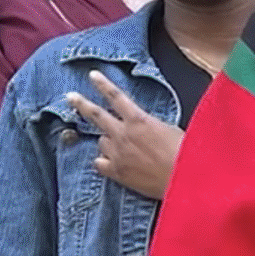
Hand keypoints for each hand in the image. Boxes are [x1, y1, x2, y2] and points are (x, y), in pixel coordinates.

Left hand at [71, 73, 183, 199]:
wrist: (184, 180)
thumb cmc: (184, 153)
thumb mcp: (169, 129)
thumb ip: (149, 124)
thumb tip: (142, 125)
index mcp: (139, 120)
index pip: (116, 96)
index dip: (103, 84)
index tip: (92, 75)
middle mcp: (123, 134)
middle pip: (96, 115)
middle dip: (81, 104)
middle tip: (70, 96)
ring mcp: (117, 154)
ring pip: (101, 142)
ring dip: (108, 141)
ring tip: (121, 146)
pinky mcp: (117, 172)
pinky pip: (100, 163)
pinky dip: (104, 162)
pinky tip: (111, 163)